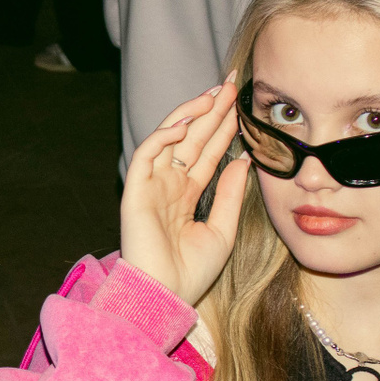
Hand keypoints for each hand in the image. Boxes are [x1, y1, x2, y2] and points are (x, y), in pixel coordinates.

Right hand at [120, 81, 252, 305]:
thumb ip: (231, 195)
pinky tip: (186, 123)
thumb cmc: (190, 273)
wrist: (164, 296)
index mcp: (186, 195)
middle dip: (211, 110)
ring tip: (214, 93)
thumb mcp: (222, 230)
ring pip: (169, 138)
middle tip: (232, 83)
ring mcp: (151, 185)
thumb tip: (243, 161)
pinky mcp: (136, 190)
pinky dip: (164, 136)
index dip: (224, 127)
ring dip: (190, 113)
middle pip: (192, 139)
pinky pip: (148, 154)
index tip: (242, 104)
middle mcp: (168, 185)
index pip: (208, 152)